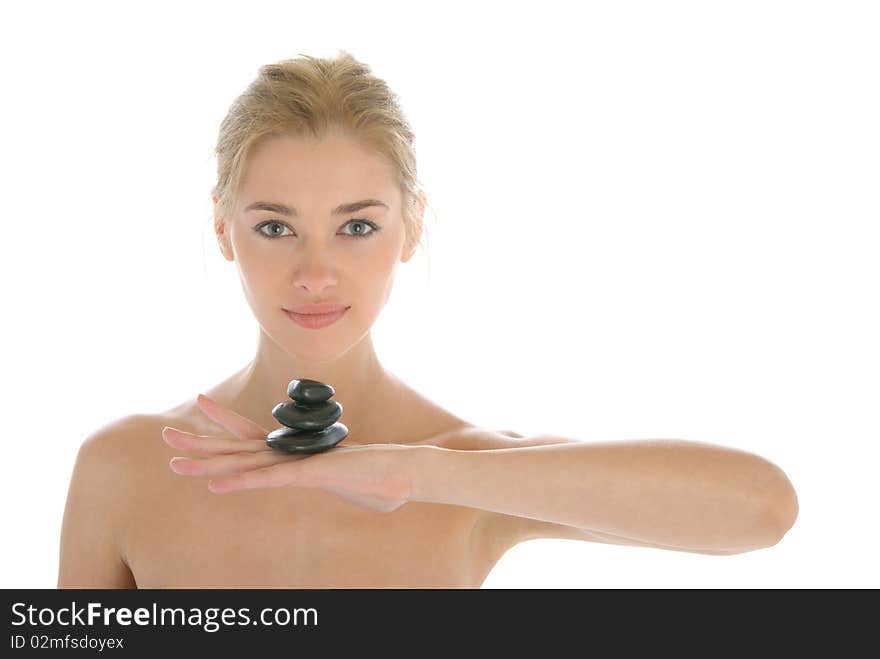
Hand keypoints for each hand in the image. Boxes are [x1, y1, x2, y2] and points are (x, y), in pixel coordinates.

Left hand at [162, 394, 418, 512]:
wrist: (408, 470)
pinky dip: (242, 482)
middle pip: (237, 446)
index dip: (224, 420)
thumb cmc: (383, 478)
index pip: (252, 434)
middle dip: (200, 441)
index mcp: (296, 452)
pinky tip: (216, 486)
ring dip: (207, 463)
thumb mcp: (350, 482)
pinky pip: (269, 480)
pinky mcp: (310, 474)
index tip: (200, 402)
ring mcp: (300, 462)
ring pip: (245, 461)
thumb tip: (336, 476)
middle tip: (165, 434)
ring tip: (173, 464)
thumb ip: (340, 479)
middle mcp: (292, 452)